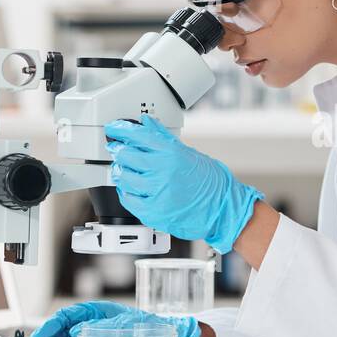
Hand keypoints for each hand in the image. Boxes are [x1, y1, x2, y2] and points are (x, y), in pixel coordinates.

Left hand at [105, 115, 263, 254]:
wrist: (222, 209)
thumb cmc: (210, 182)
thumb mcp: (188, 153)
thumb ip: (163, 138)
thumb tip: (147, 124)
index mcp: (171, 153)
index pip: (137, 135)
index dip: (120, 130)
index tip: (114, 129)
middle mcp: (162, 171)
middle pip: (126, 155)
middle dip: (118, 150)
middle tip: (117, 149)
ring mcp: (156, 193)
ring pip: (123, 178)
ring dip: (120, 172)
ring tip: (124, 170)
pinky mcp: (153, 212)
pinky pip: (128, 200)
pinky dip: (126, 192)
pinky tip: (130, 188)